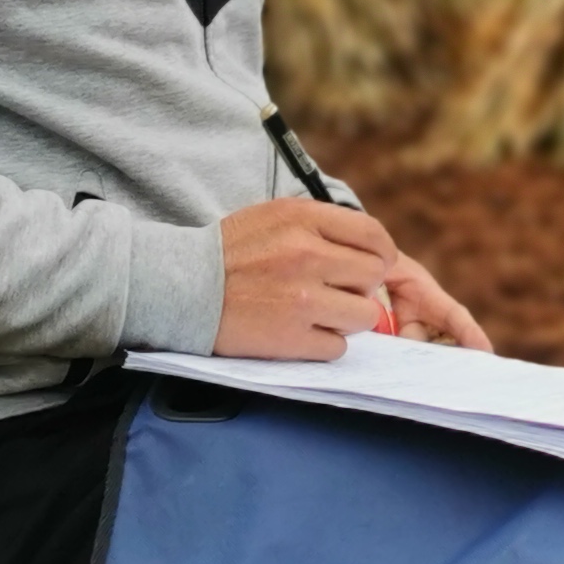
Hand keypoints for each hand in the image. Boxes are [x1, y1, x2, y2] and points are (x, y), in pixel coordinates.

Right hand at [211, 199, 488, 358]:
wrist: (182, 286)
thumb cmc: (231, 252)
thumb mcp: (276, 216)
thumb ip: (322, 226)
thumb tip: (372, 248)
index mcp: (303, 218)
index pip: (373, 235)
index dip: (381, 254)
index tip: (374, 264)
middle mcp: (307, 255)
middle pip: (373, 275)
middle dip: (362, 286)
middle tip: (338, 290)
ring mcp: (302, 299)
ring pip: (364, 315)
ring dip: (347, 318)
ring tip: (319, 312)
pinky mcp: (291, 338)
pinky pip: (338, 346)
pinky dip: (324, 343)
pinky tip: (300, 331)